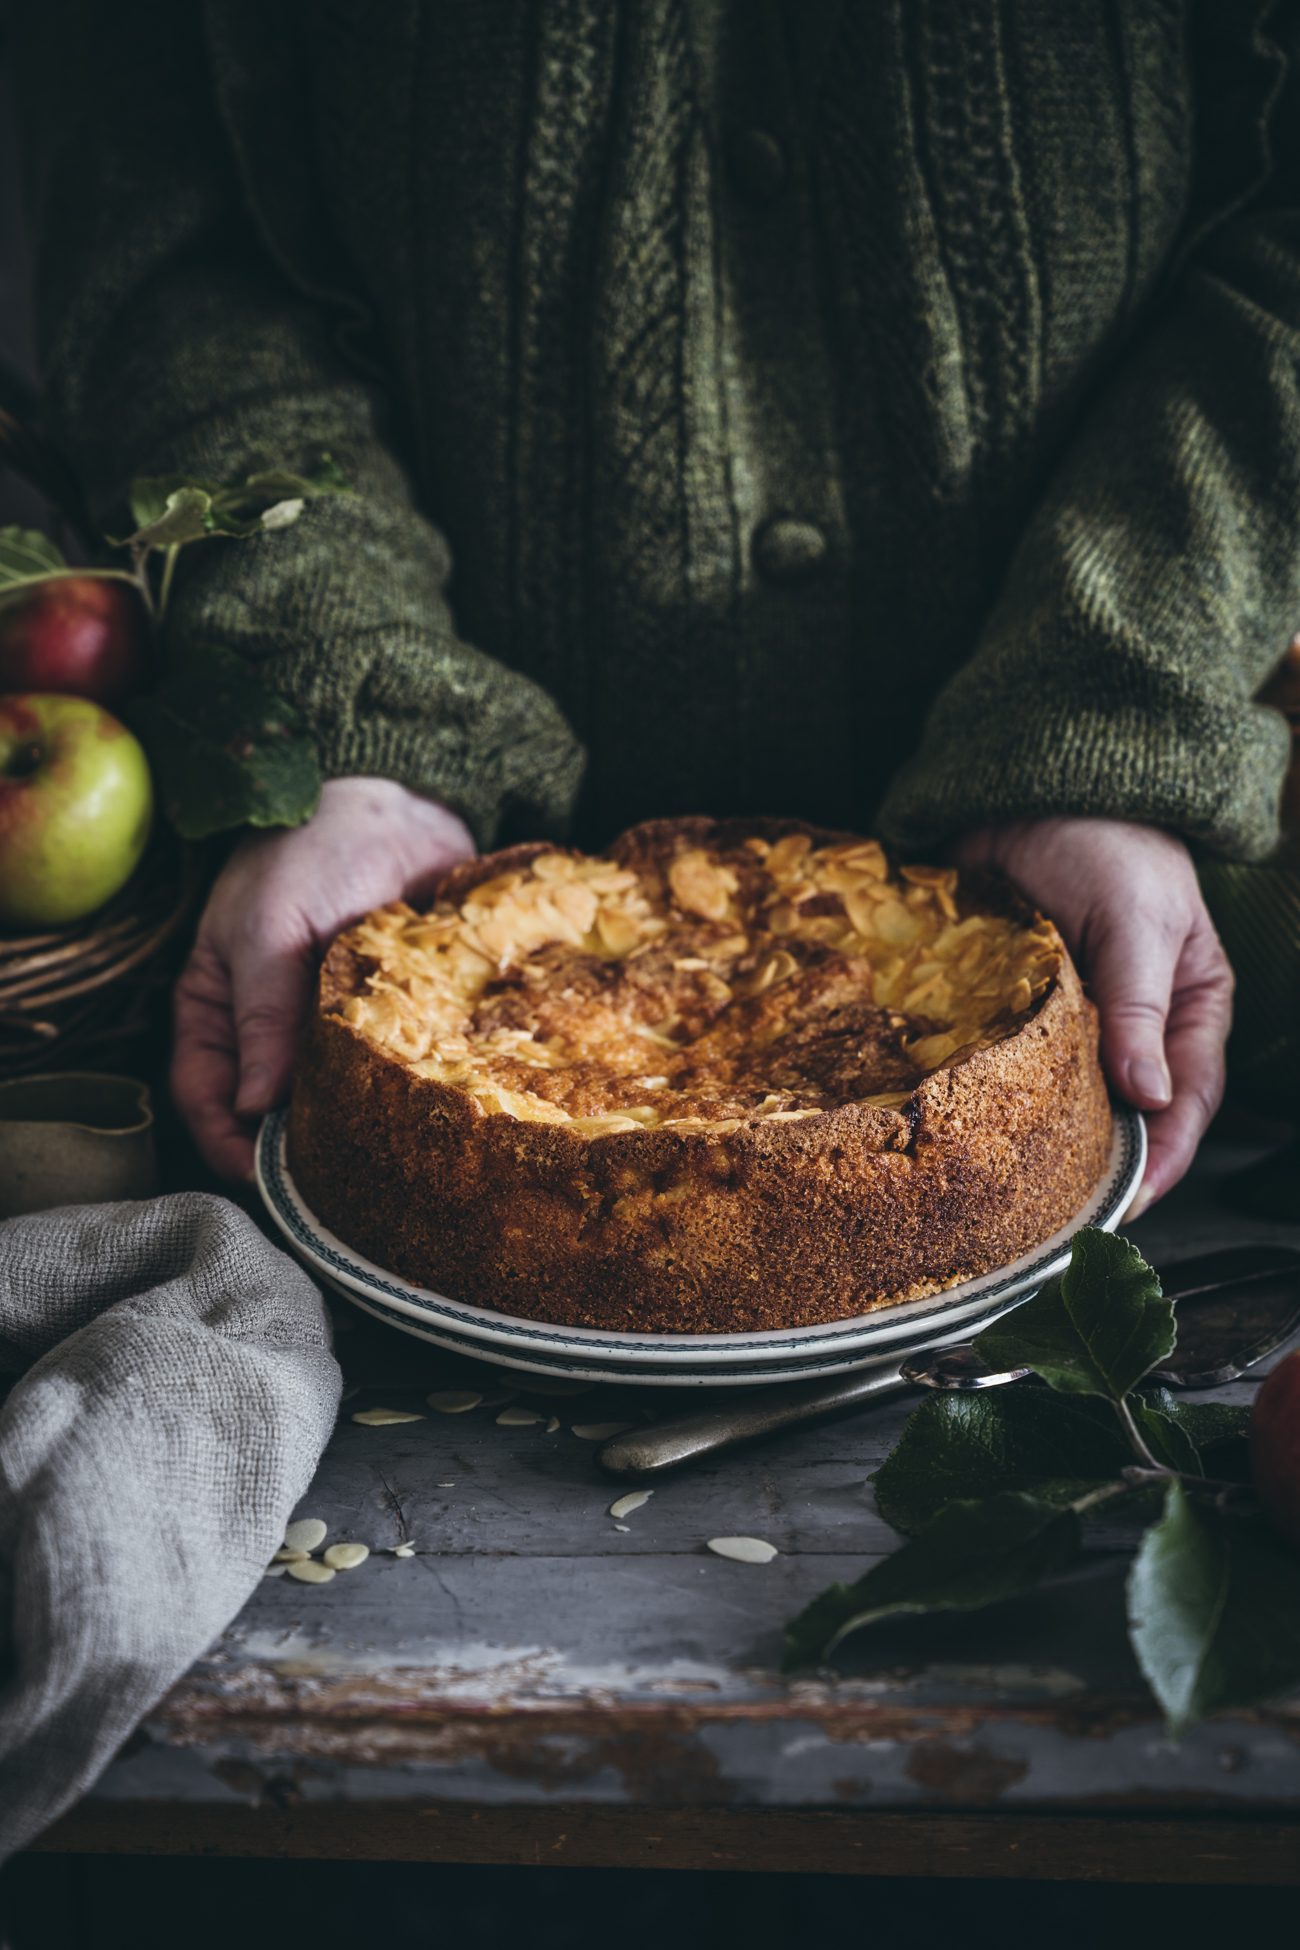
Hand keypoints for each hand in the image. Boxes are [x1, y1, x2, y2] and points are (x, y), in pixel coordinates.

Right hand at [172, 777, 475, 1180]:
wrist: (400, 807)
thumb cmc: (312, 851)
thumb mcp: (268, 929)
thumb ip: (262, 1014)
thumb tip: (256, 1109)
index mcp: (220, 1009)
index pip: (206, 1097)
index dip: (226, 1143)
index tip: (263, 1176)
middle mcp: (274, 1030)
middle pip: (272, 1114)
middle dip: (296, 1150)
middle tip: (333, 1178)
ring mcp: (334, 1029)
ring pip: (335, 1102)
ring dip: (353, 1129)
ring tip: (381, 1155)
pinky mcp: (393, 1023)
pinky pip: (392, 1074)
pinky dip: (404, 1096)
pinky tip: (425, 1114)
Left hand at [952, 818, 1233, 1217]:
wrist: (1027, 789)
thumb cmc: (1105, 842)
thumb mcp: (1137, 923)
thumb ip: (1139, 1009)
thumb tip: (1147, 1099)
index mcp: (1187, 1008)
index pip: (1186, 1102)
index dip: (1164, 1159)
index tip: (1127, 1206)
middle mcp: (1132, 1024)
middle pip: (1124, 1112)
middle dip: (1099, 1163)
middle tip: (1061, 1215)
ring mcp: (1071, 1019)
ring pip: (1064, 1096)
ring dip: (1043, 1136)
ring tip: (1014, 1186)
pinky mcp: (1014, 1008)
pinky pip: (1009, 1063)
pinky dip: (994, 1093)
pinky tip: (970, 1125)